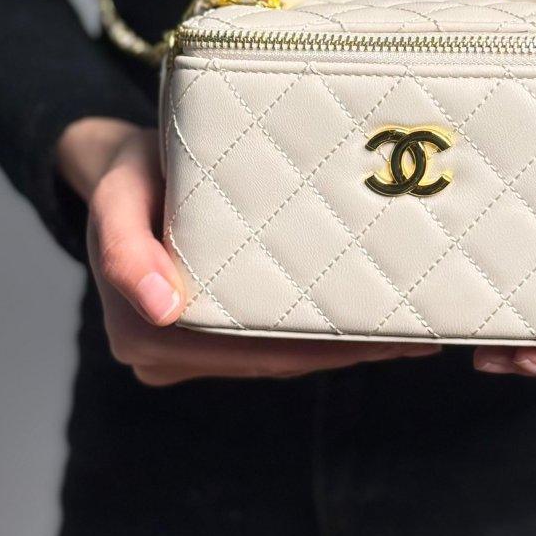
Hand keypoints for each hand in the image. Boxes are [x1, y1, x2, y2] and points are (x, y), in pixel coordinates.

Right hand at [57, 118, 438, 385]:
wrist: (121, 173)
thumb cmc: (129, 176)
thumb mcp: (118, 195)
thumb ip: (125, 249)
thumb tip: (162, 308)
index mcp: (143, 333)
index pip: (249, 351)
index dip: (323, 350)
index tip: (384, 336)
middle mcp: (161, 357)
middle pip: (271, 361)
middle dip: (347, 352)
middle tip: (417, 335)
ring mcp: (184, 356)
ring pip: (276, 360)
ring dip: (343, 350)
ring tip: (410, 332)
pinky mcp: (206, 343)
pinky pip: (268, 347)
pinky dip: (321, 338)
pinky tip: (373, 328)